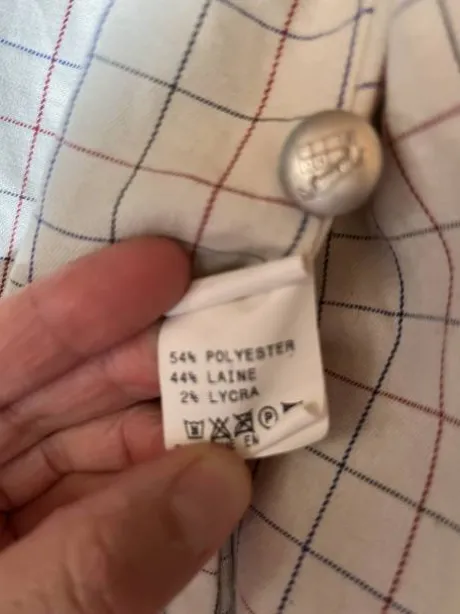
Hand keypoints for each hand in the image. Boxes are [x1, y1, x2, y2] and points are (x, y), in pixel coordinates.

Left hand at [0, 238, 250, 612]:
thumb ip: (98, 563)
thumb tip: (222, 480)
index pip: (0, 351)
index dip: (81, 304)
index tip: (166, 266)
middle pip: (51, 390)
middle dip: (144, 363)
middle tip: (230, 339)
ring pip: (84, 447)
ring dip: (164, 429)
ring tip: (237, 409)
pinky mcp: (31, 555)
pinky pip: (96, 503)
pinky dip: (153, 490)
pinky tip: (204, 474)